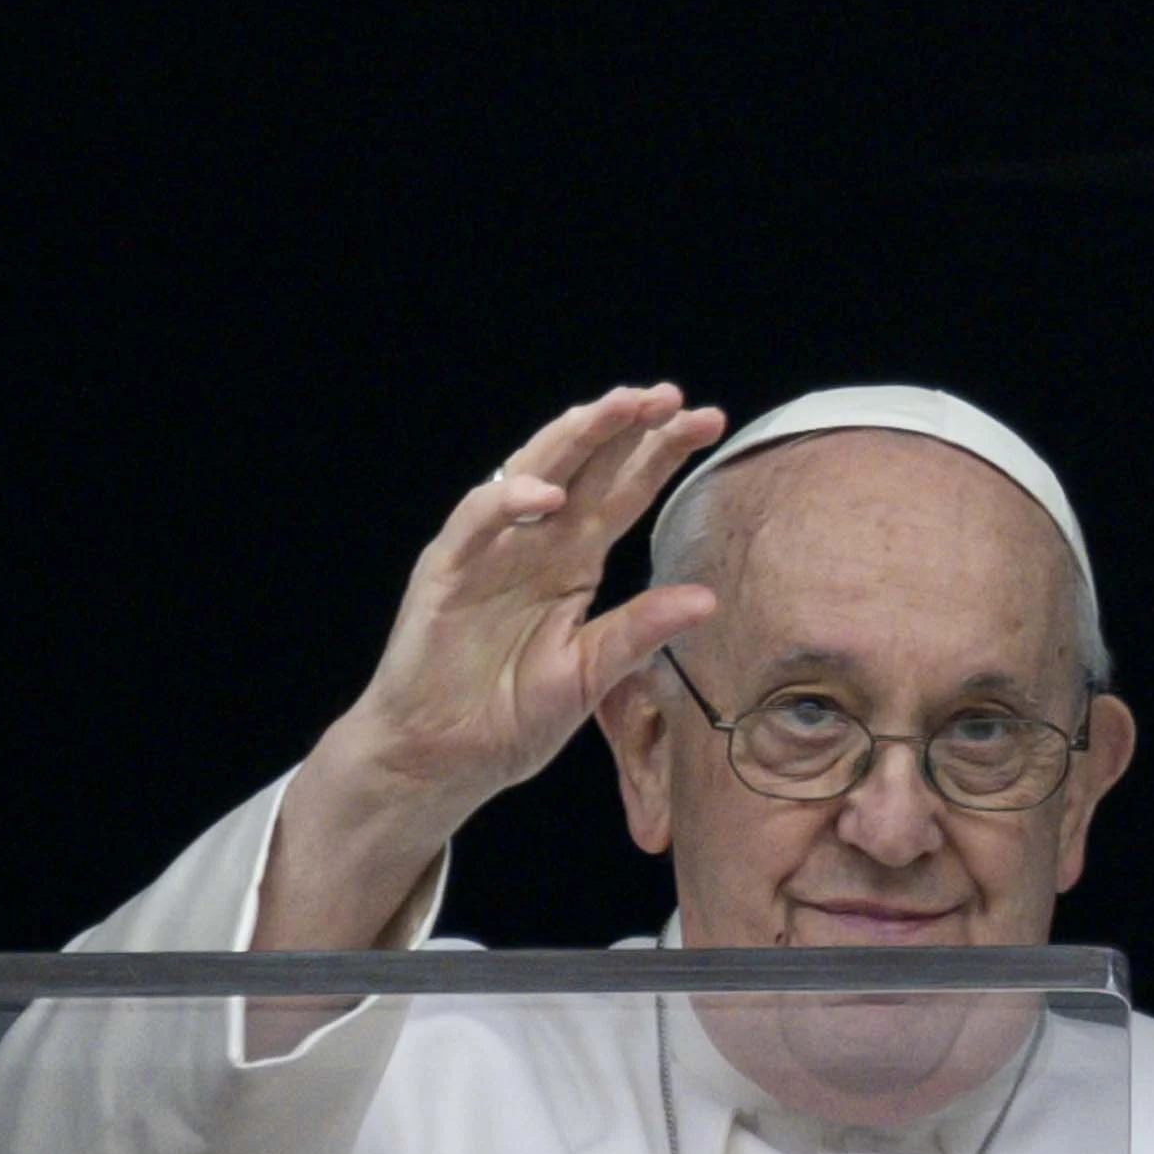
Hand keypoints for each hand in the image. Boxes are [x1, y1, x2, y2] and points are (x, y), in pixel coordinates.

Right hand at [257, 387, 731, 950]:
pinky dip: (506, 502)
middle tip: (671, 395)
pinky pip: (474, 524)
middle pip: (586, 468)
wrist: (442, 758)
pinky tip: (545, 494)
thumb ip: (640, 632)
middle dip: (627, 428)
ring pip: (530, 473)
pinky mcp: (444, 573)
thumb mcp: (592, 675)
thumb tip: (709, 598)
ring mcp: (488, 552)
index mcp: (573, 561)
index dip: (662, 454)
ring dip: (573, 439)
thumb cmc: (511, 715)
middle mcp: (534, 544)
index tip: (711, 421)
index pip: (624, 492)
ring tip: (618, 408)